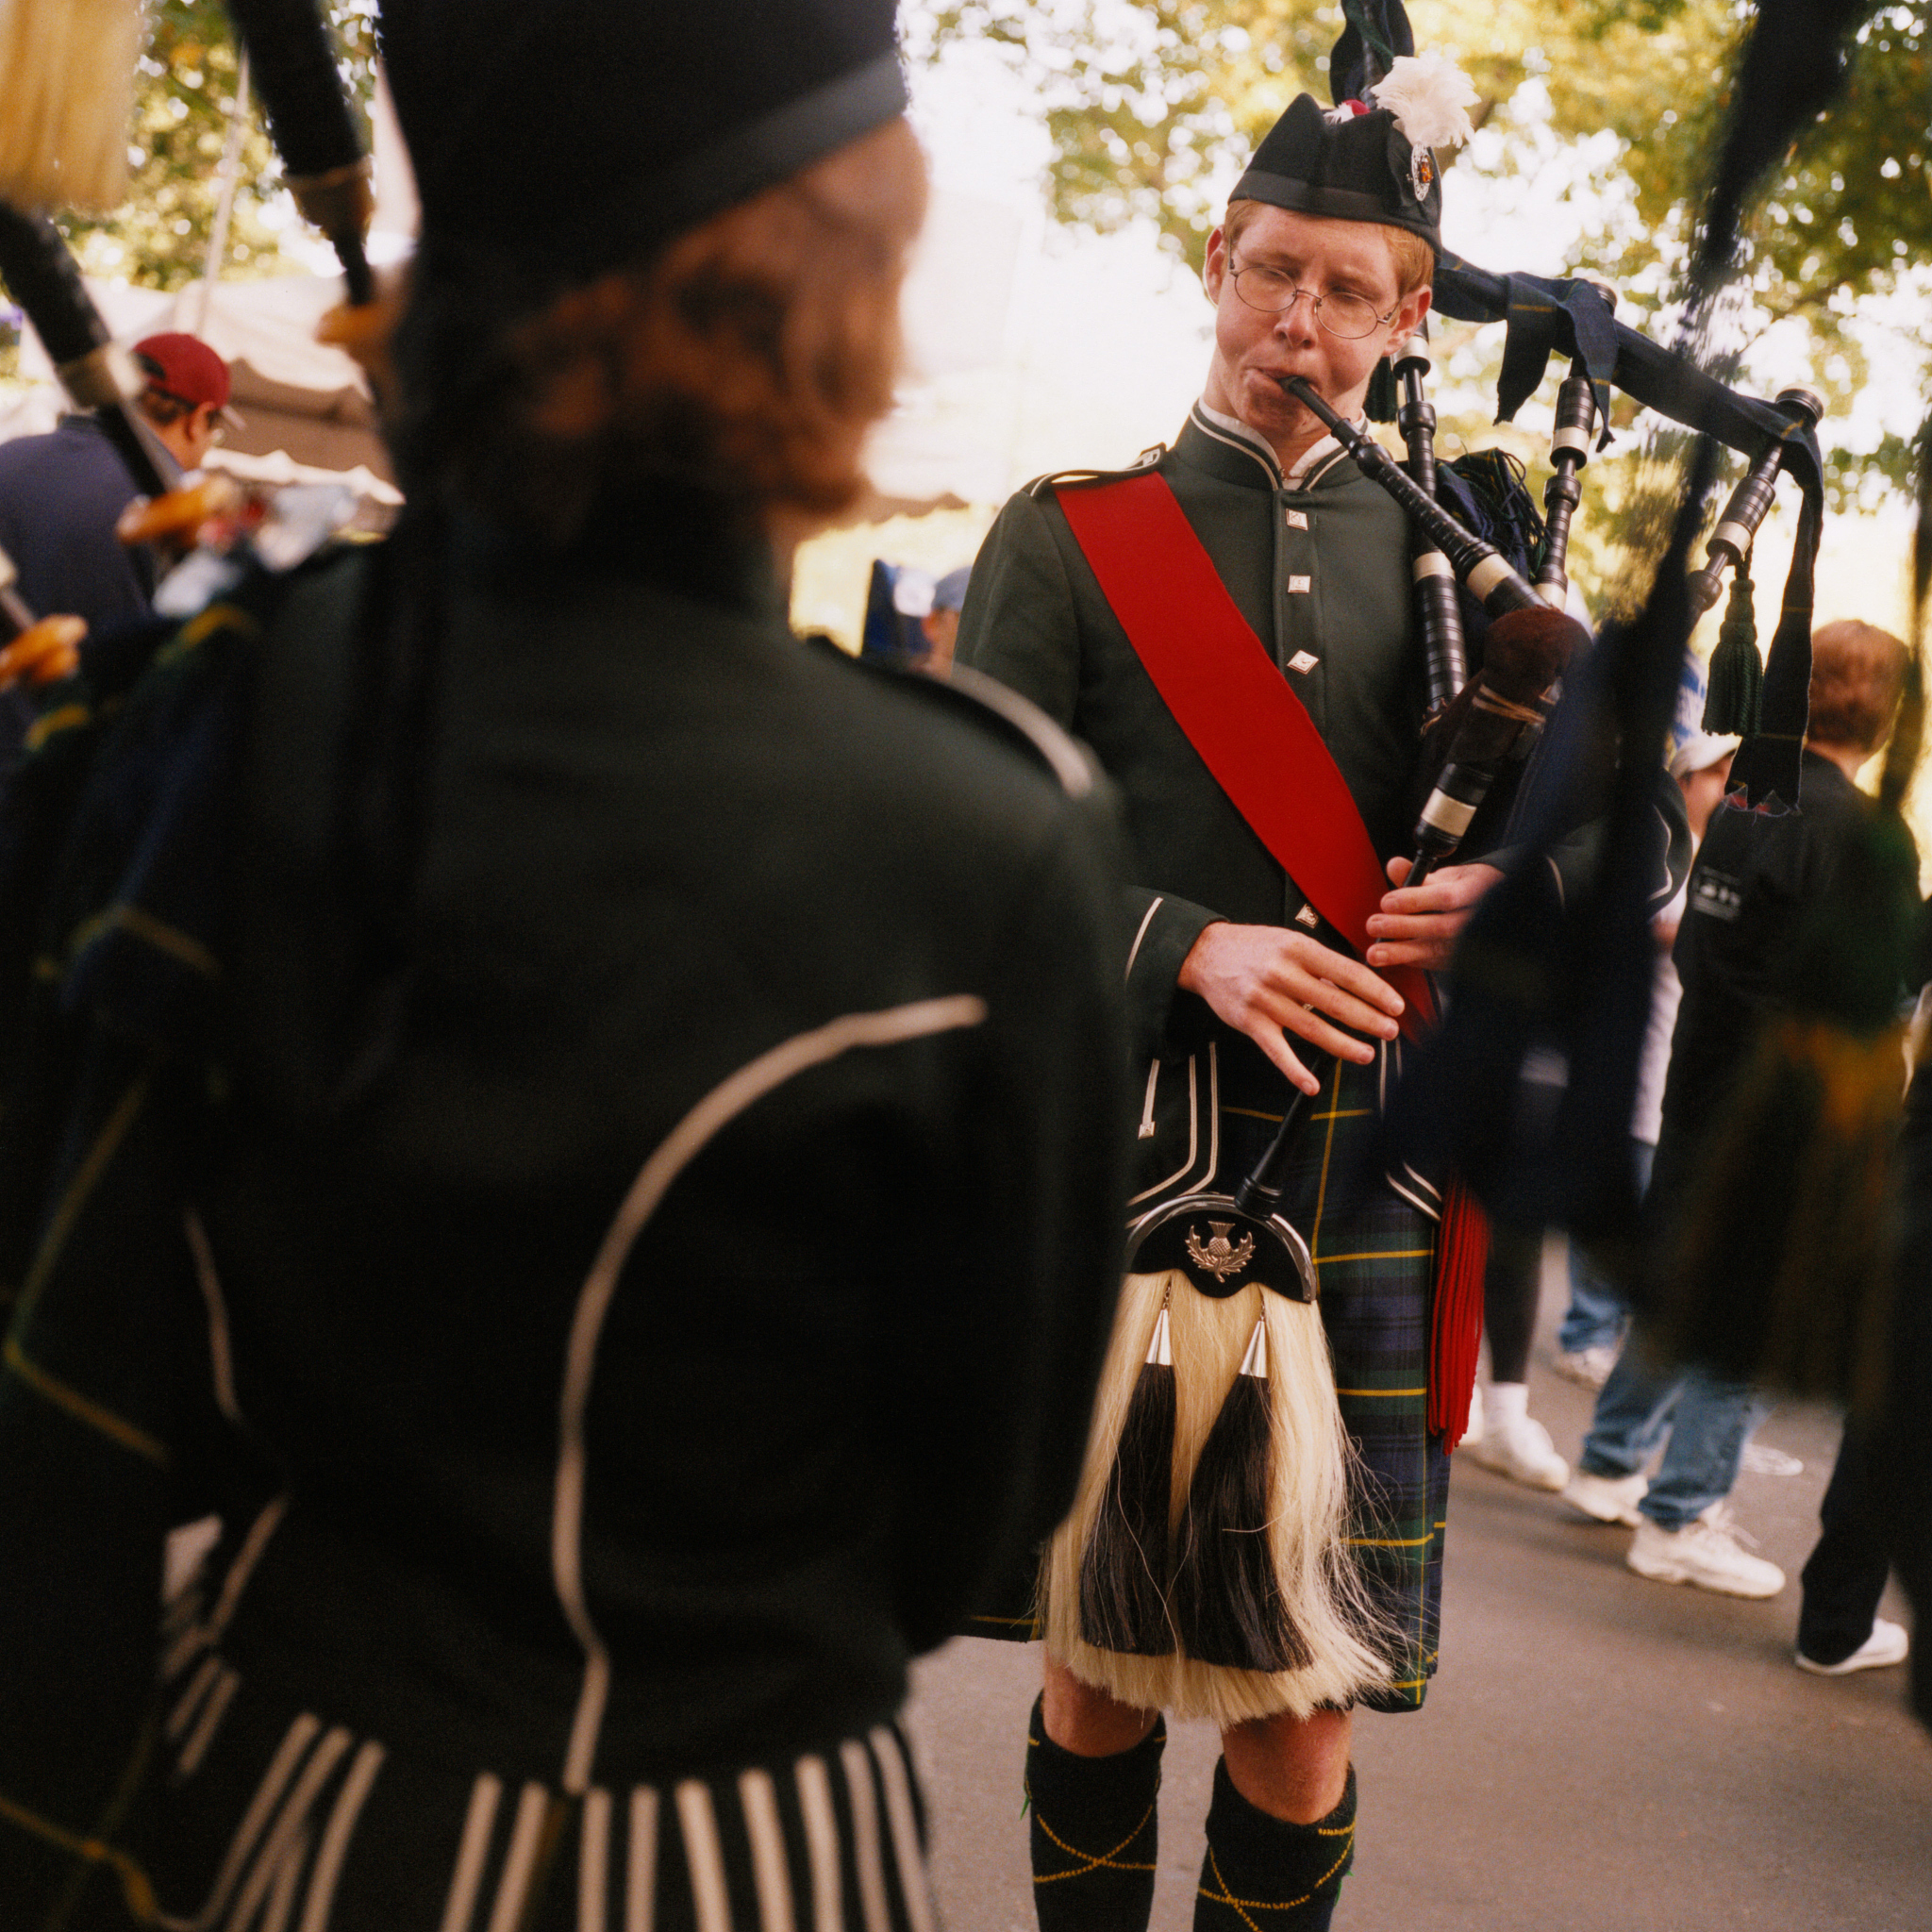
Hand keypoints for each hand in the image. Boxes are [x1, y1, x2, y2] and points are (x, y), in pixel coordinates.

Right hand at [1177, 921, 1403, 1095]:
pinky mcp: (1249, 1022)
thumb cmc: (1253, 947)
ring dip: (1342, 1044)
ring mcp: (1264, 1000)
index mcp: (1298, 949)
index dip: (1375, 991)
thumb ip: (1321, 963)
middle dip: (1367, 1019)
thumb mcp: (1289, 941)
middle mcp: (1282, 973)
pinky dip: (1294, 1070)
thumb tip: (1356, 986)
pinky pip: (1276, 1050)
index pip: (1346, 972)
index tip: (1395, 1005)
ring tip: (1366, 1054)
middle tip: (1390, 1031)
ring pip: (1311, 1028)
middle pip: (1333, 1002)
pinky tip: (1312, 1084)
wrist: (1205, 953)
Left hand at [1365, 858, 1504, 970]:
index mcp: (1476, 890)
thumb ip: (1419, 874)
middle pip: (1440, 927)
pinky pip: (1433, 962)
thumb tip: (1394, 865)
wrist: (1494, 910)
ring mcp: (1470, 943)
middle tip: (1374, 924)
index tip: (1386, 902)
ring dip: (1402, 952)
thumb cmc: (1464, 888)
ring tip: (1374, 952)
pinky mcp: (1460, 959)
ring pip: (1436, 950)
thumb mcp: (1448, 876)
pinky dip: (1410, 960)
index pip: (1446, 897)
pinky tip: (1389, 957)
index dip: (1415, 900)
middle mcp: (1476, 920)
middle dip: (1404, 927)